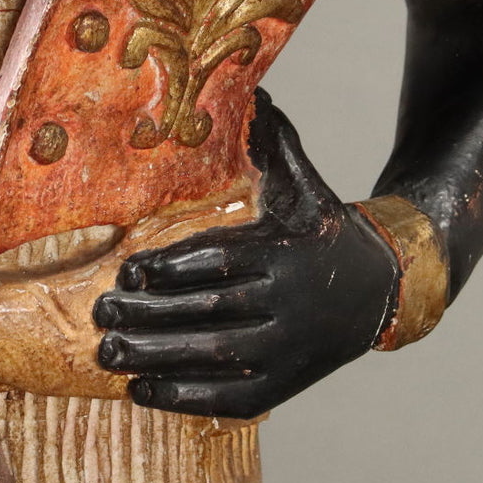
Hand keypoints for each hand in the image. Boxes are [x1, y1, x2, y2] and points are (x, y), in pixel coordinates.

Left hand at [94, 93, 400, 418]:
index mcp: (285, 254)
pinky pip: (227, 398)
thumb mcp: (305, 184)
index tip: (127, 271)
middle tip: (100, 312)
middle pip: (209, 314)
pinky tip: (140, 390)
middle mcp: (287, 306)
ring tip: (107, 352)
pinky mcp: (284, 387)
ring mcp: (286, 351)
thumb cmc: (324, 229)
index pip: (218, 263)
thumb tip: (252, 84)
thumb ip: (273, 140)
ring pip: (215, 360)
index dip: (170, 269)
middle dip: (149, 315)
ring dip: (156, 359)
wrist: (382, 290)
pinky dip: (182, 398)